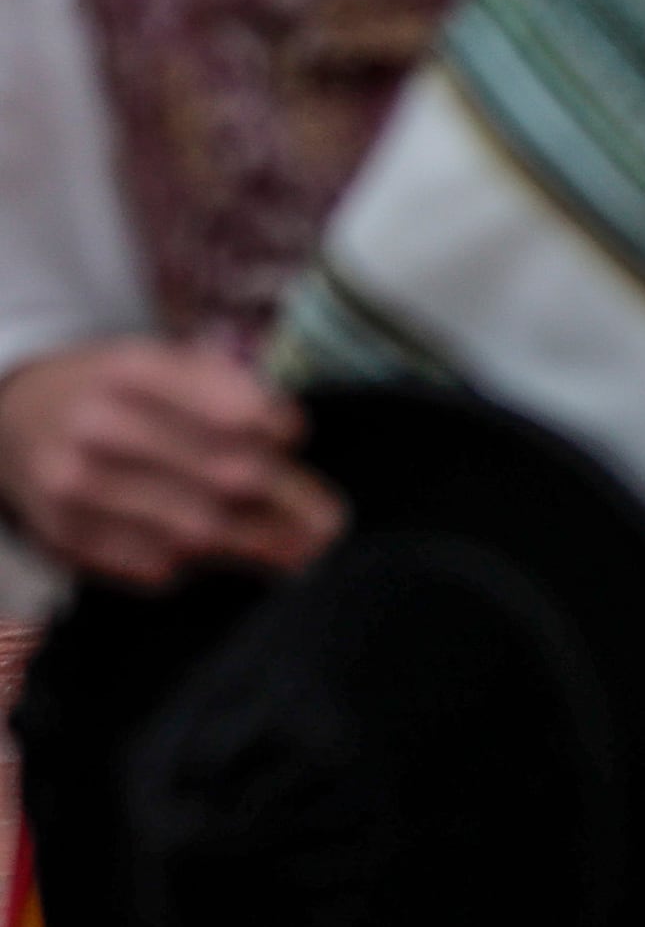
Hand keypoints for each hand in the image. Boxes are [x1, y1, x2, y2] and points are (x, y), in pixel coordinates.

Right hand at [0, 340, 340, 586]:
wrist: (14, 417)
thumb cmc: (116, 391)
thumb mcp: (161, 360)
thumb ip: (225, 389)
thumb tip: (290, 439)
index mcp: (132, 372)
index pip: (231, 410)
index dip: (277, 428)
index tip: (297, 439)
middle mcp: (98, 427)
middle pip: (225, 478)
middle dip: (290, 505)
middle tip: (332, 525)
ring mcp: (74, 485)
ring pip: (195, 530)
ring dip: (259, 546)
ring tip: (302, 555)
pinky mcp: (63, 534)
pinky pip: (151, 564)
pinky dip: (193, 565)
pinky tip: (216, 557)